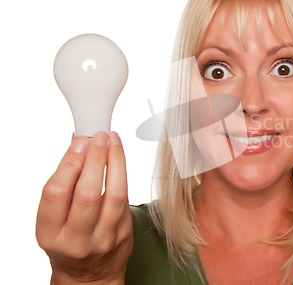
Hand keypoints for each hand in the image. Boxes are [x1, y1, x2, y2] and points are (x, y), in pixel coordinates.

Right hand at [36, 132, 132, 284]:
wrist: (89, 274)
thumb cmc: (68, 239)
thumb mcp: (53, 219)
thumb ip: (63, 185)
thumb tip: (76, 144)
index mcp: (50, 233)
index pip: (56, 194)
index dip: (68, 163)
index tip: (79, 141)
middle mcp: (76, 239)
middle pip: (87, 194)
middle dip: (95, 160)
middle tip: (99, 137)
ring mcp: (103, 239)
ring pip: (114, 195)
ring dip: (115, 162)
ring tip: (113, 141)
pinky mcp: (124, 234)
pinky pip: (126, 200)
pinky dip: (123, 175)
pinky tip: (119, 159)